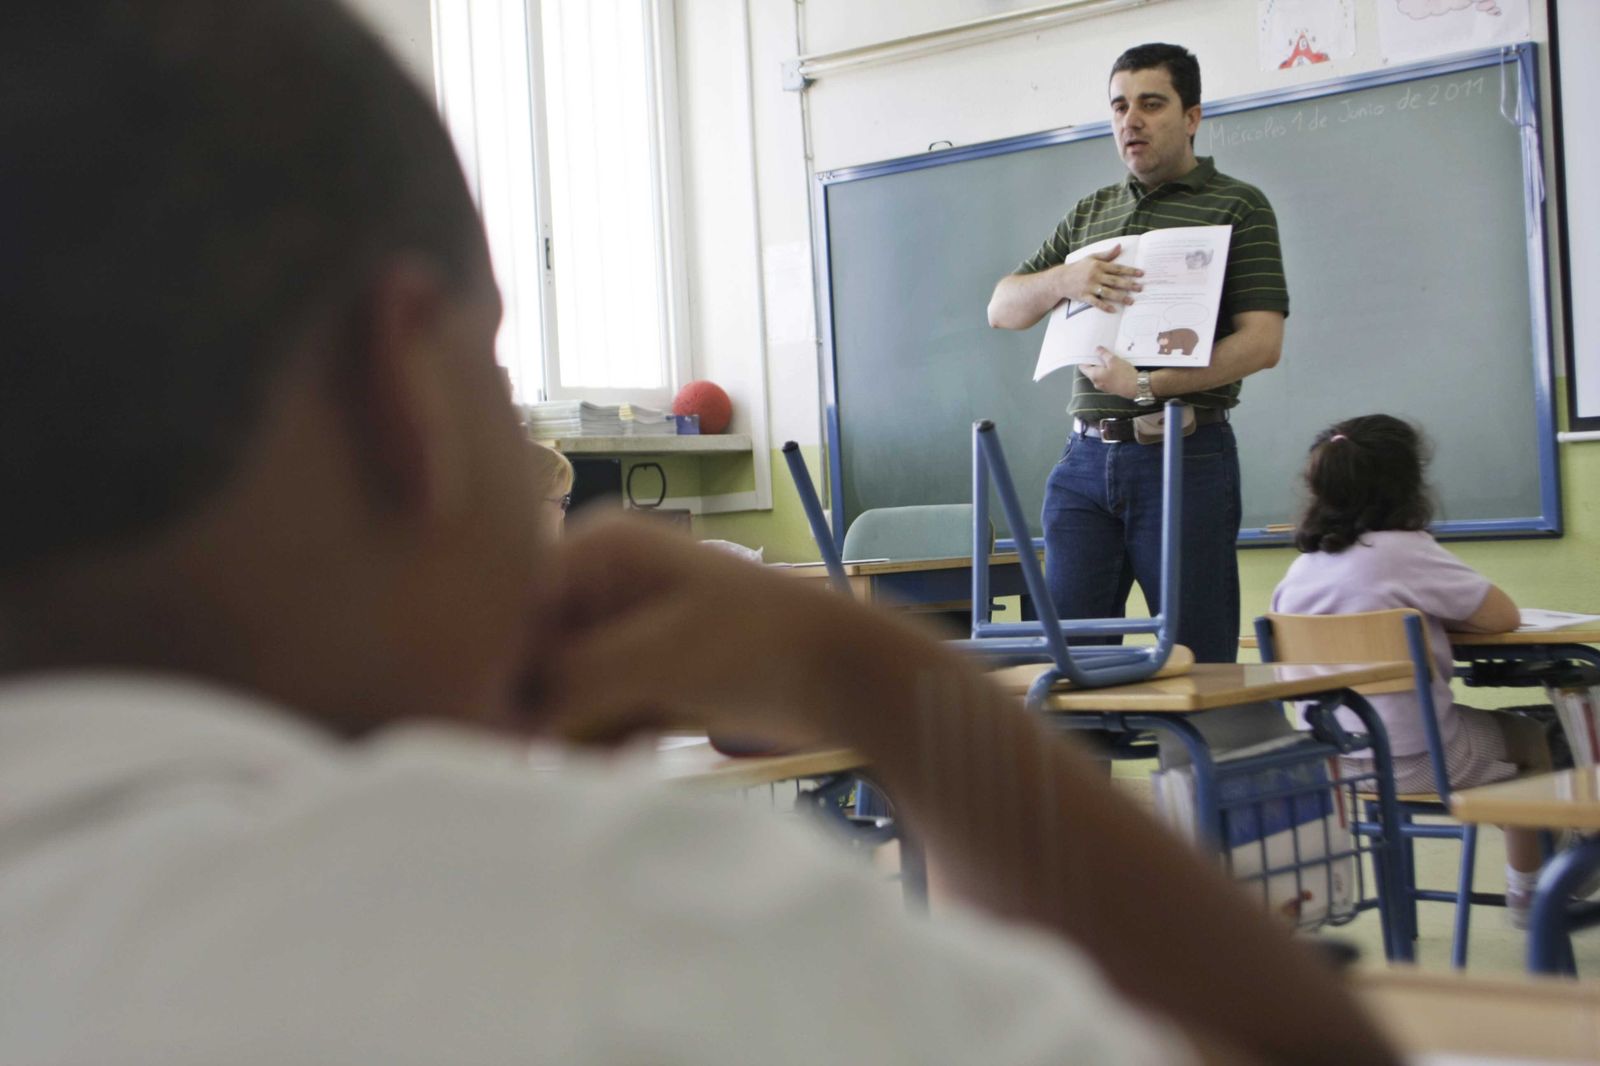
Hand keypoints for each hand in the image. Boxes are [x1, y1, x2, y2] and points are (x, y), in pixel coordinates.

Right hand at [519, 514, 908, 747]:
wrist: (847, 674)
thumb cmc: (758, 647)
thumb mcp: (653, 662)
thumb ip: (566, 686)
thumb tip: (492, 723)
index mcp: (597, 548)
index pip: (511, 610)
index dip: (501, 672)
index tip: (502, 732)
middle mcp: (600, 580)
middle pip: (531, 655)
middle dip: (541, 710)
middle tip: (559, 752)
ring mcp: (622, 628)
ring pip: (560, 692)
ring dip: (574, 732)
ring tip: (612, 749)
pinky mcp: (644, 672)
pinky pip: (595, 712)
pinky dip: (604, 739)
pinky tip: (630, 753)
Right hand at [1059, 243, 1141, 312]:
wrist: (1060, 279)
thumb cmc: (1078, 267)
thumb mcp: (1091, 258)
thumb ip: (1107, 254)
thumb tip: (1120, 246)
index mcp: (1098, 266)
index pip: (1118, 269)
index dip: (1130, 271)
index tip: (1141, 274)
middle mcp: (1095, 276)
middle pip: (1115, 281)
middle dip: (1129, 285)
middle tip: (1140, 288)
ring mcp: (1089, 287)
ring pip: (1108, 292)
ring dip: (1120, 297)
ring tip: (1131, 301)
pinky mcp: (1084, 296)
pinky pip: (1096, 302)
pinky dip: (1105, 306)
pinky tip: (1114, 310)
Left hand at [1080, 347, 1139, 398]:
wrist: (1137, 387)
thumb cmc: (1123, 374)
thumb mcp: (1113, 360)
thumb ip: (1103, 354)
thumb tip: (1097, 349)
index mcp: (1094, 376)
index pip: (1083, 367)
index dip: (1085, 358)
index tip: (1089, 351)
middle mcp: (1096, 383)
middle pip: (1091, 370)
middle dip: (1095, 361)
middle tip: (1100, 352)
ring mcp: (1103, 386)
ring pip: (1099, 374)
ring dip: (1102, 366)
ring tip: (1108, 358)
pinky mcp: (1111, 388)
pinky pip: (1105, 378)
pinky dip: (1107, 372)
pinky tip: (1114, 366)